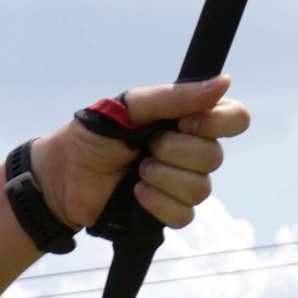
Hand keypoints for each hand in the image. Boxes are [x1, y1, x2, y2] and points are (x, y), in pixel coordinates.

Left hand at [32, 77, 248, 237]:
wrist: (62, 175)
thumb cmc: (94, 135)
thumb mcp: (130, 106)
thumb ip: (175, 97)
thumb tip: (224, 82)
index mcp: (188, 119)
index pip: (235, 118)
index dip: (216, 123)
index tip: (184, 123)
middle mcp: (191, 150)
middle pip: (215, 157)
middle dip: (176, 152)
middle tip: (146, 147)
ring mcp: (180, 182)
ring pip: (201, 189)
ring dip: (165, 178)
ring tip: (137, 171)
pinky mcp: (165, 212)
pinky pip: (184, 215)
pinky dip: (159, 203)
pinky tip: (137, 193)